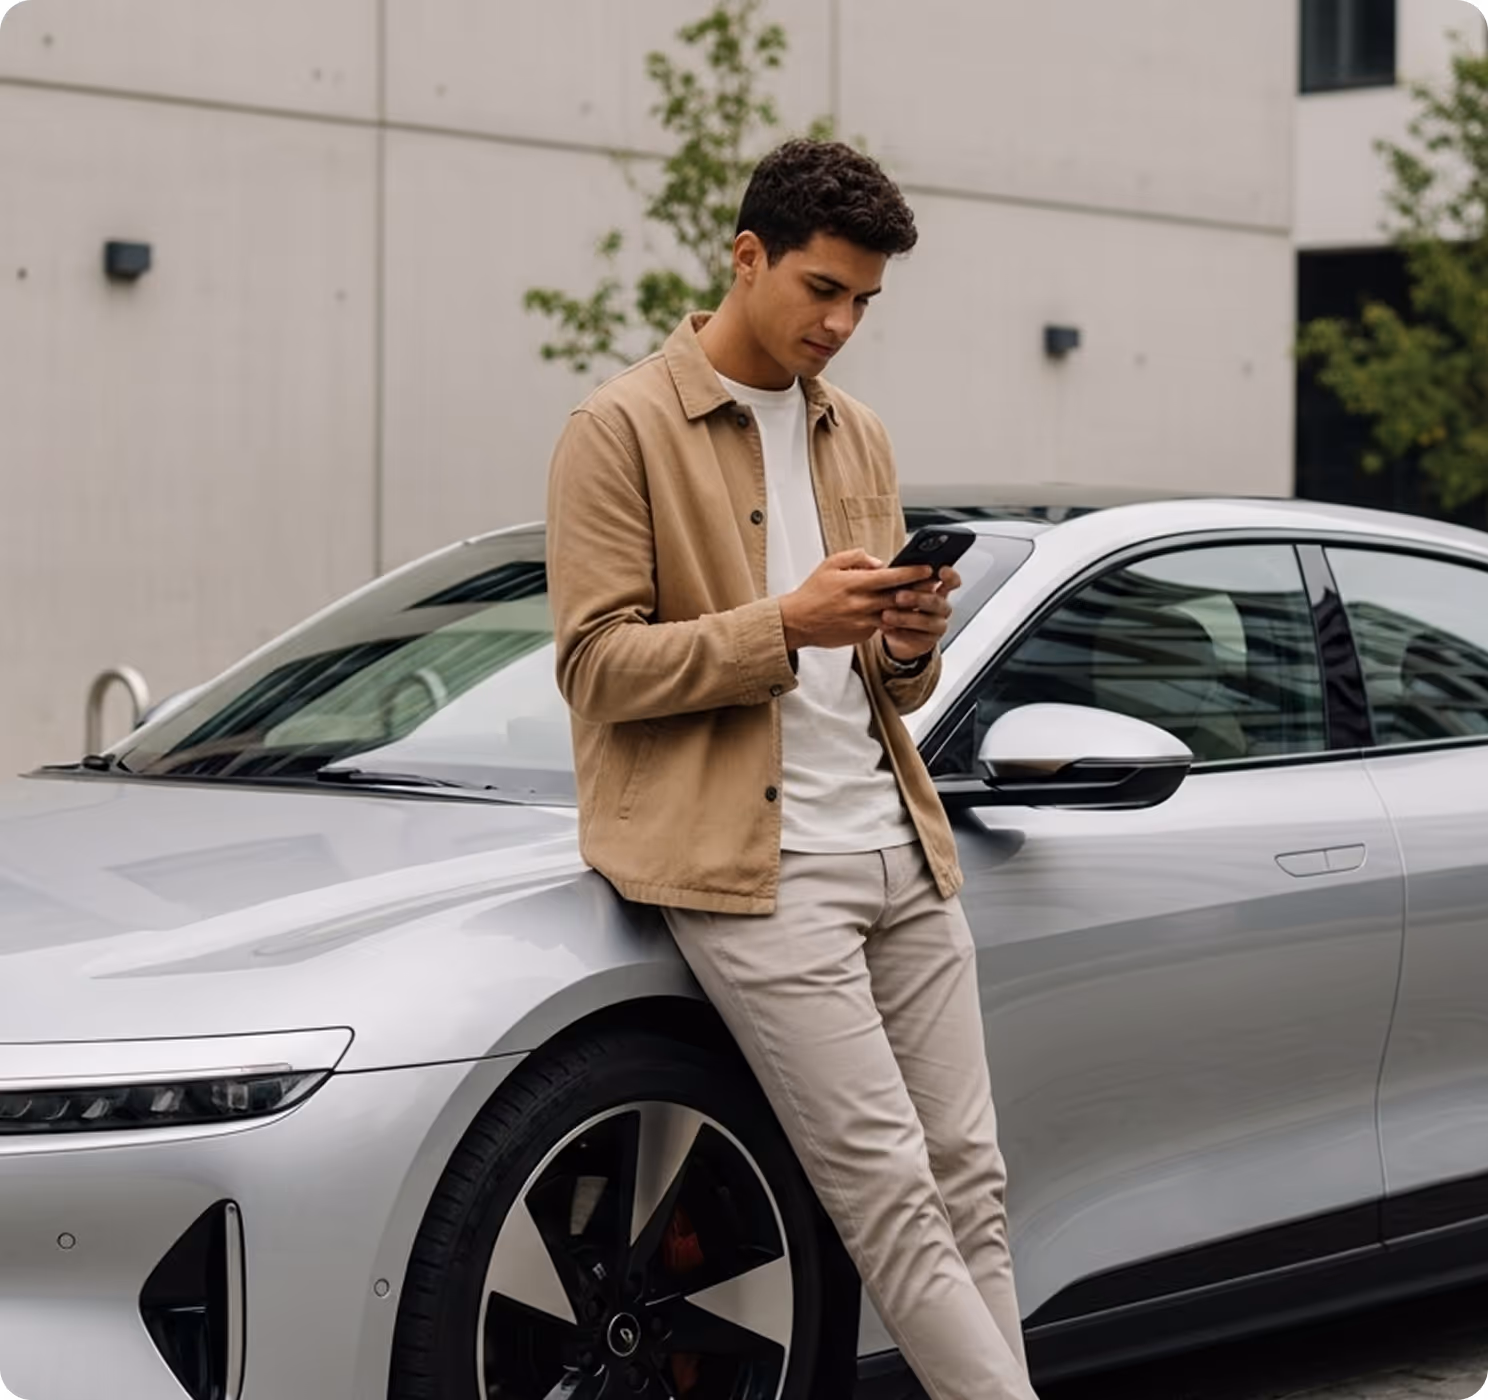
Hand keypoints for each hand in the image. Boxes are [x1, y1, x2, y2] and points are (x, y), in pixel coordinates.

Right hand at [779, 550, 935, 650]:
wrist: (797, 622)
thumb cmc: (813, 592)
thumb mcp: (830, 564)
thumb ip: (857, 557)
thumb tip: (879, 562)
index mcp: (855, 583)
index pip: (891, 577)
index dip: (912, 573)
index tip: (927, 568)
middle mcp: (861, 604)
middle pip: (899, 597)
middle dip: (919, 590)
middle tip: (934, 584)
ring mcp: (863, 622)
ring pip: (895, 615)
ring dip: (909, 608)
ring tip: (921, 600)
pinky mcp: (862, 636)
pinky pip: (882, 626)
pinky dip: (891, 620)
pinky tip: (898, 614)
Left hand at [881, 565, 960, 661]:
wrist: (899, 633)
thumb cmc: (902, 604)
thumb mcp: (902, 588)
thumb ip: (901, 578)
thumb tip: (885, 566)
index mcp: (939, 590)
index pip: (951, 581)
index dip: (950, 576)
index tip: (941, 570)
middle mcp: (941, 608)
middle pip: (936, 602)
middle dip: (917, 598)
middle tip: (899, 596)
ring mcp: (936, 625)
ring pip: (926, 621)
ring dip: (905, 618)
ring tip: (887, 615)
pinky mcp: (927, 642)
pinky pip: (916, 638)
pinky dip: (901, 634)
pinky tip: (888, 630)